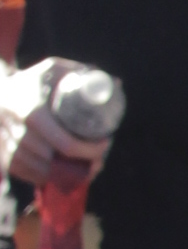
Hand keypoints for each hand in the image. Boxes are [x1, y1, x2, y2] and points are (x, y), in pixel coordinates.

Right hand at [2, 61, 115, 189]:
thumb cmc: (31, 80)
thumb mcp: (54, 70)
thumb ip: (82, 74)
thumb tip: (116, 84)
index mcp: (32, 111)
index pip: (65, 143)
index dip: (90, 150)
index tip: (105, 143)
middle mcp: (17, 132)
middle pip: (56, 162)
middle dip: (83, 165)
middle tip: (99, 160)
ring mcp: (8, 147)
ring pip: (43, 172)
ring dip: (67, 175)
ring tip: (86, 168)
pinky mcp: (3, 158)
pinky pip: (29, 176)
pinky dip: (48, 178)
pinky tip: (62, 173)